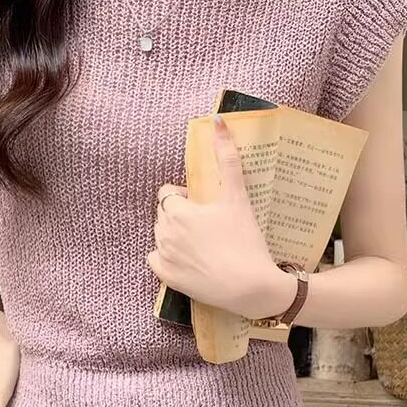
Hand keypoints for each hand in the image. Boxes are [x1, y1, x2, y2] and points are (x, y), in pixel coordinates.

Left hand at [147, 113, 294, 318]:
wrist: (250, 286)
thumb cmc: (244, 240)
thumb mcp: (237, 197)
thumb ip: (226, 158)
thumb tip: (217, 120)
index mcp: (177, 210)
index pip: (167, 193)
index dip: (184, 196)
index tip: (204, 206)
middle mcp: (163, 232)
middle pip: (164, 214)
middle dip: (180, 214)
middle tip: (208, 225)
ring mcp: (163, 256)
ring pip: (160, 236)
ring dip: (174, 234)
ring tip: (202, 243)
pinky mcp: (166, 277)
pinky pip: (155, 260)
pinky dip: (167, 258)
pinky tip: (189, 260)